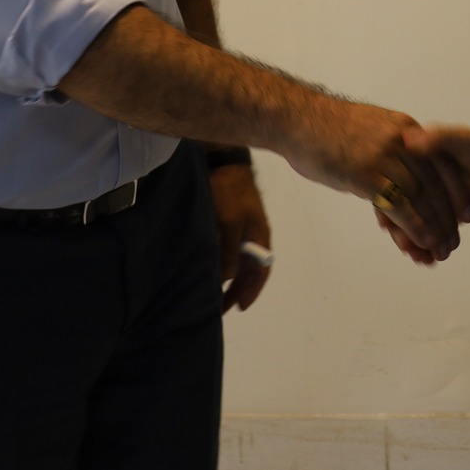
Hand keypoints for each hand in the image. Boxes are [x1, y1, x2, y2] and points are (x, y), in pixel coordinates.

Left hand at [209, 161, 272, 312]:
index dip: (252, 290)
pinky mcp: (228, 221)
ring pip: (237, 261)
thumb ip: (229, 251)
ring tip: (212, 294)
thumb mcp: (229, 222)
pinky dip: (220, 263)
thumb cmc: (229, 191)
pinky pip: (227, 250)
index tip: (240, 307)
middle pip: (248, 269)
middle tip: (220, 309)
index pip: (261, 270)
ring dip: (227, 278)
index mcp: (260, 236)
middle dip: (236, 289)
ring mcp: (241, 227)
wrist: (222, 160)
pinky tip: (208, 269)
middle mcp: (253, 235)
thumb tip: (228, 277)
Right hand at [277, 100, 469, 259]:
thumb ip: (383, 155)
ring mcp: (384, 156)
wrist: (296, 118)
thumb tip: (386, 179)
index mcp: (405, 130)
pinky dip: (414, 224)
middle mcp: (401, 141)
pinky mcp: (366, 173)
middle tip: (454, 241)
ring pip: (421, 196)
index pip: (442, 164)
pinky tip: (421, 240)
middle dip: (448, 216)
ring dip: (434, 226)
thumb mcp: (366, 132)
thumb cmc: (322, 128)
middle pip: (435, 184)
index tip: (467, 213)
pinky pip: (398, 203)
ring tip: (441, 249)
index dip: (457, 191)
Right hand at [376, 124, 469, 265]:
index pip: (393, 180)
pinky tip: (427, 260)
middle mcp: (416, 178)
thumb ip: (439, 139)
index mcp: (415, 157)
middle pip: (400, 206)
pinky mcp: (439, 215)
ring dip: (414, 243)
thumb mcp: (463, 140)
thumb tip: (409, 140)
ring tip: (421, 258)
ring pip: (412, 223)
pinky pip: (427, 233)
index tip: (386, 222)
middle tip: (407, 247)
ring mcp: (427, 198)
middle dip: (403, 230)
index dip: (387, 202)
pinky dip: (426, 248)